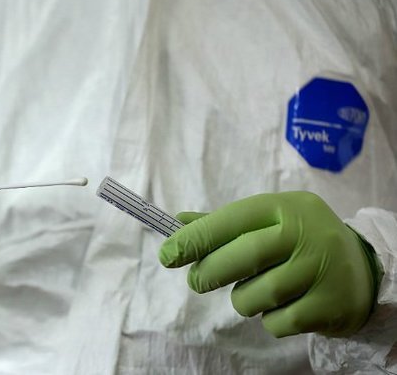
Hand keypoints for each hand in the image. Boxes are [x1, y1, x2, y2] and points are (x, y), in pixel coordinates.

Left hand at [158, 192, 381, 336]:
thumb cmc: (298, 241)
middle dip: (209, 273)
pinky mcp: (329, 305)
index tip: (167, 254)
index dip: (196, 238)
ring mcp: (320, 270)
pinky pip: (277, 322)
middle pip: (243, 256)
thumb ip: (222, 224)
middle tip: (197, 281)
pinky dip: (269, 319)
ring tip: (253, 292)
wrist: (361, 270)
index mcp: (283, 207)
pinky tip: (283, 306)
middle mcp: (305, 233)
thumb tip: (177, 222)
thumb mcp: (267, 220)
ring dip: (242, 299)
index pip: (231, 220)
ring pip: (256, 295)